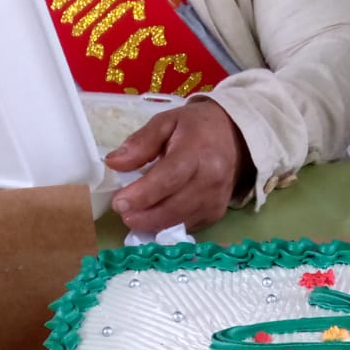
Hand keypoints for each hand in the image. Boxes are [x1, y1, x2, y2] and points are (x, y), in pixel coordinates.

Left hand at [105, 99, 253, 232]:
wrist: (235, 137)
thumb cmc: (196, 127)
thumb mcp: (166, 122)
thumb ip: (140, 142)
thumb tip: (114, 163)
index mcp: (197, 153)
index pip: (168, 179)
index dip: (142, 194)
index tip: (119, 203)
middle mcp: (210, 180)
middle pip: (173, 207)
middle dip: (144, 216)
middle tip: (123, 214)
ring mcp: (215, 200)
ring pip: (179, 222)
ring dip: (152, 224)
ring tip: (134, 216)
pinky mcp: (216, 213)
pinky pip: (187, 226)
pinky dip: (167, 226)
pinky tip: (154, 217)